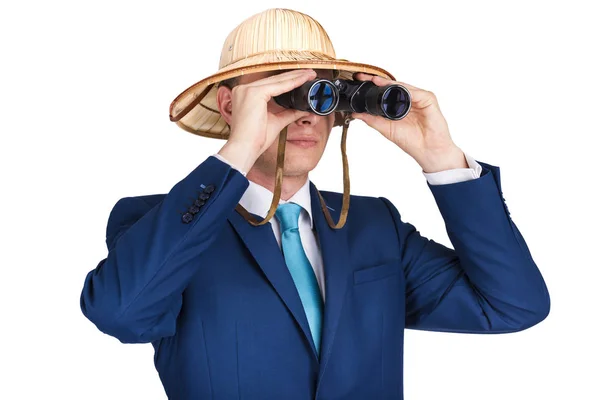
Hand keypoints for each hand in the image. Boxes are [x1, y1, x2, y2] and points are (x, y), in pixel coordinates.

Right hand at [219, 69, 316, 171]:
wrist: (245, 148)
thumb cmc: (255, 139)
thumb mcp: (276, 122)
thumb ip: (288, 113)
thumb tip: (303, 110)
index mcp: (246, 95)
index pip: (271, 84)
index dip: (288, 80)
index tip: (303, 78)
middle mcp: (243, 89)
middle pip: (274, 80)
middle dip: (294, 75)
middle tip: (310, 73)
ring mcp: (247, 89)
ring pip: (277, 81)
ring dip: (296, 76)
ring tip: (310, 74)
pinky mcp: (253, 93)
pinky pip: (278, 86)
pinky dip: (292, 83)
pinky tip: (303, 80)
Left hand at [351, 73, 466, 172]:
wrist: (427, 150)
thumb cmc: (411, 141)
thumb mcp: (386, 129)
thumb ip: (372, 120)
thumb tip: (356, 114)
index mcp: (399, 105)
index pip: (385, 91)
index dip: (372, 85)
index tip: (359, 81)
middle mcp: (409, 99)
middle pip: (392, 85)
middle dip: (377, 80)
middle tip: (363, 77)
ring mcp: (419, 98)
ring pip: (402, 86)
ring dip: (388, 82)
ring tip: (375, 80)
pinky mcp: (428, 99)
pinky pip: (414, 91)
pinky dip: (404, 89)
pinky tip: (394, 88)